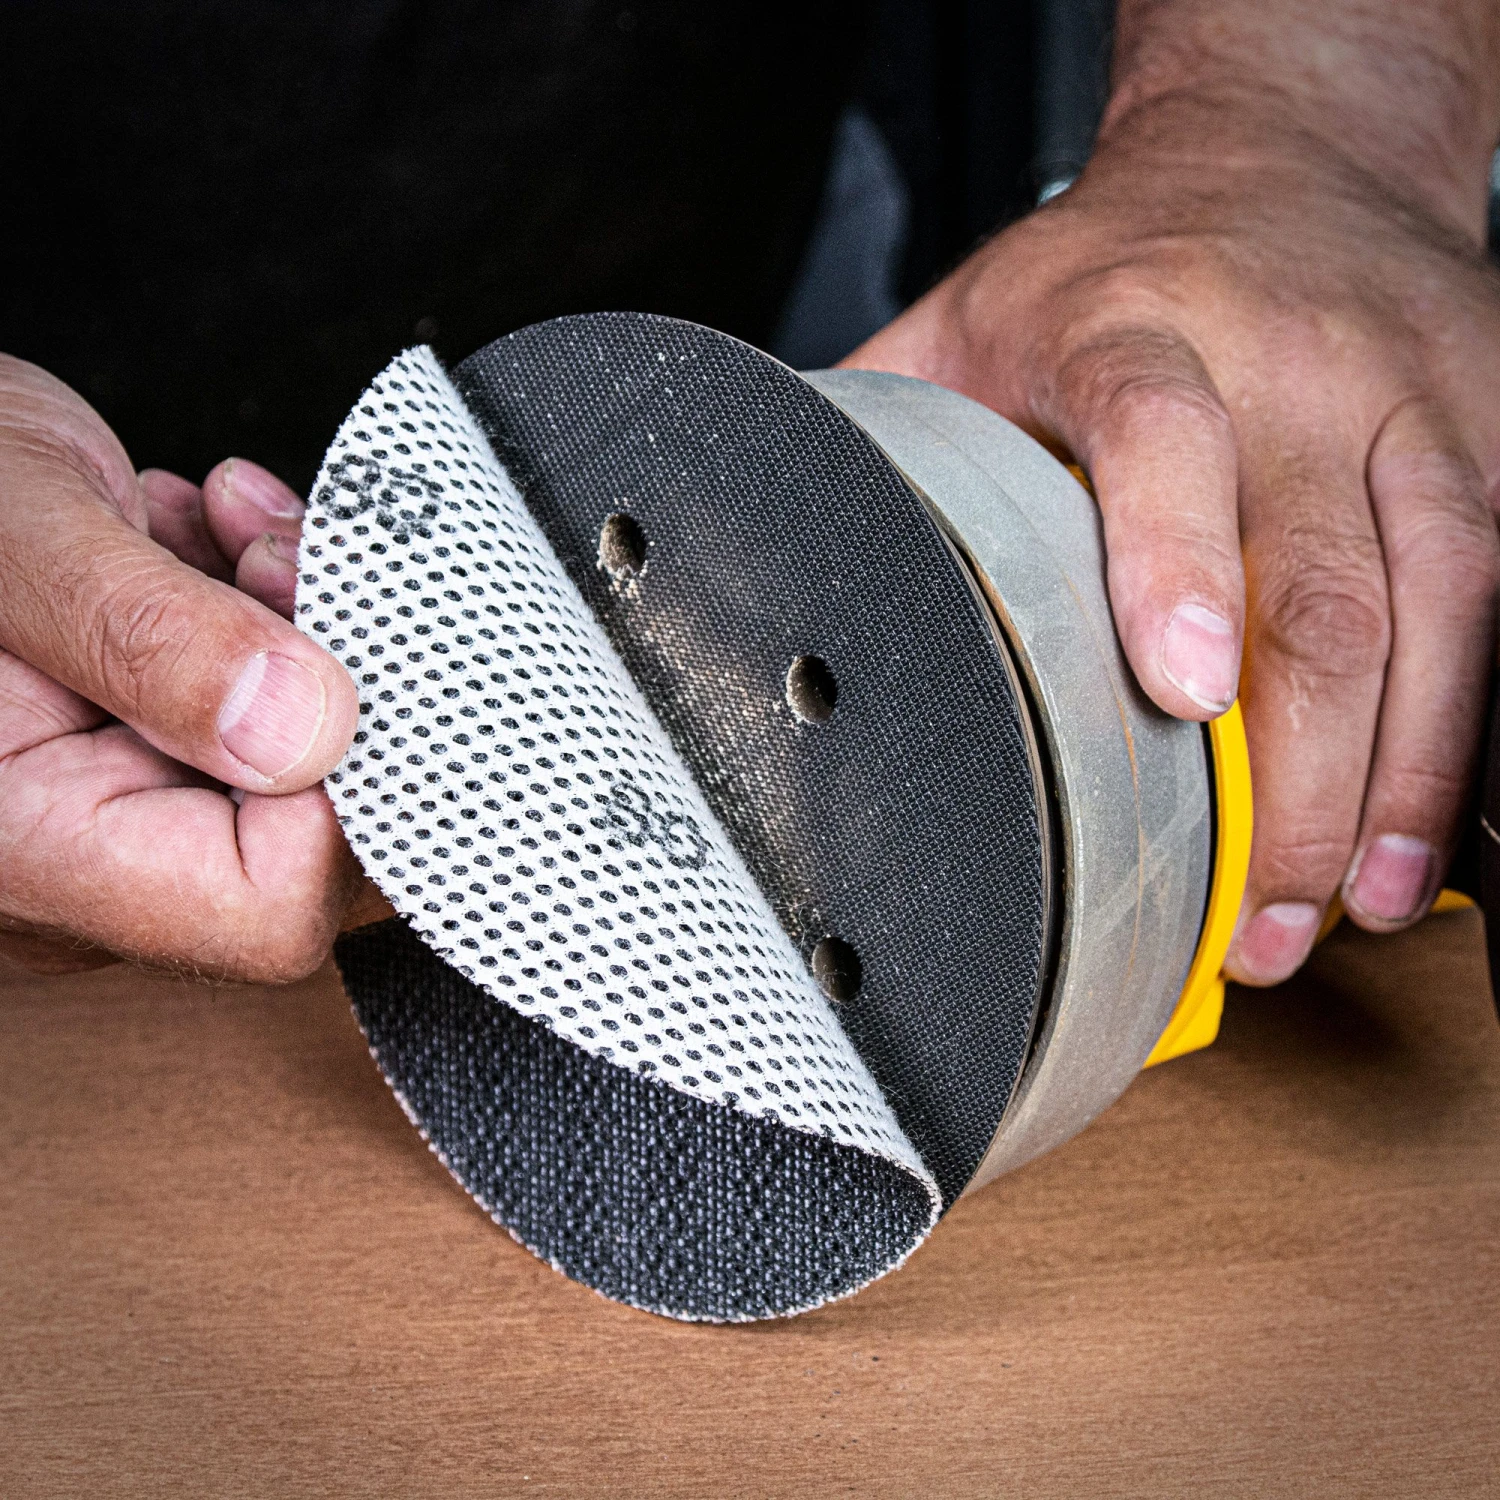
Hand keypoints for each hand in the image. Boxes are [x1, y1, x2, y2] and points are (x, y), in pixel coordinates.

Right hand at [0, 355, 371, 978]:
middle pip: (308, 843)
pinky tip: (204, 549)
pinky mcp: (136, 763)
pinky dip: (264, 626)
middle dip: (326, 687)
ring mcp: (112, 817)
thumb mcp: (10, 529)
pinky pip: (267, 724)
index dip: (337, 786)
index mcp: (21, 849)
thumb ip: (153, 636)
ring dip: (293, 635)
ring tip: (220, 539)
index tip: (315, 647)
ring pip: (301, 769)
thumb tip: (313, 729)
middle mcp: (78, 867)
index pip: (267, 910)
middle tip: (268, 565)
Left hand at [847, 12, 1499, 984]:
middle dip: (1295, 772)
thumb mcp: (971, 317)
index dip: (1171, 567)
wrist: (1289, 151)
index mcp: (1136, 330)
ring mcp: (1407, 397)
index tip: (1179, 693)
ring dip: (1396, 776)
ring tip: (1345, 905)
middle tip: (1254, 914)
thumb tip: (759, 533)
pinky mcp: (1489, 425)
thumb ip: (886, 423)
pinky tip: (1427, 824)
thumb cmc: (1115, 263)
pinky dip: (1468, 718)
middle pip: (1320, 577)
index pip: (1159, 439)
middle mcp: (1291, 363)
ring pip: (1442, 600)